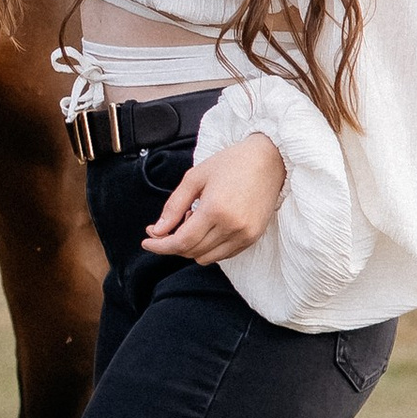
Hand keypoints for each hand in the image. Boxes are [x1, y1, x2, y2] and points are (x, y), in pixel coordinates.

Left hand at [140, 132, 287, 262]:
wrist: (270, 160)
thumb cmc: (231, 163)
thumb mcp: (195, 177)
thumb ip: (173, 206)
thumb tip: (157, 231)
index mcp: (216, 209)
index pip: (181, 242)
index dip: (160, 246)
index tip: (147, 241)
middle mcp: (232, 227)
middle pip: (192, 251)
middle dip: (172, 243)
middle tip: (166, 226)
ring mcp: (245, 235)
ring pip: (206, 257)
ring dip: (192, 245)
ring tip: (194, 219)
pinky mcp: (253, 238)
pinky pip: (223, 255)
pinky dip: (208, 247)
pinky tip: (208, 226)